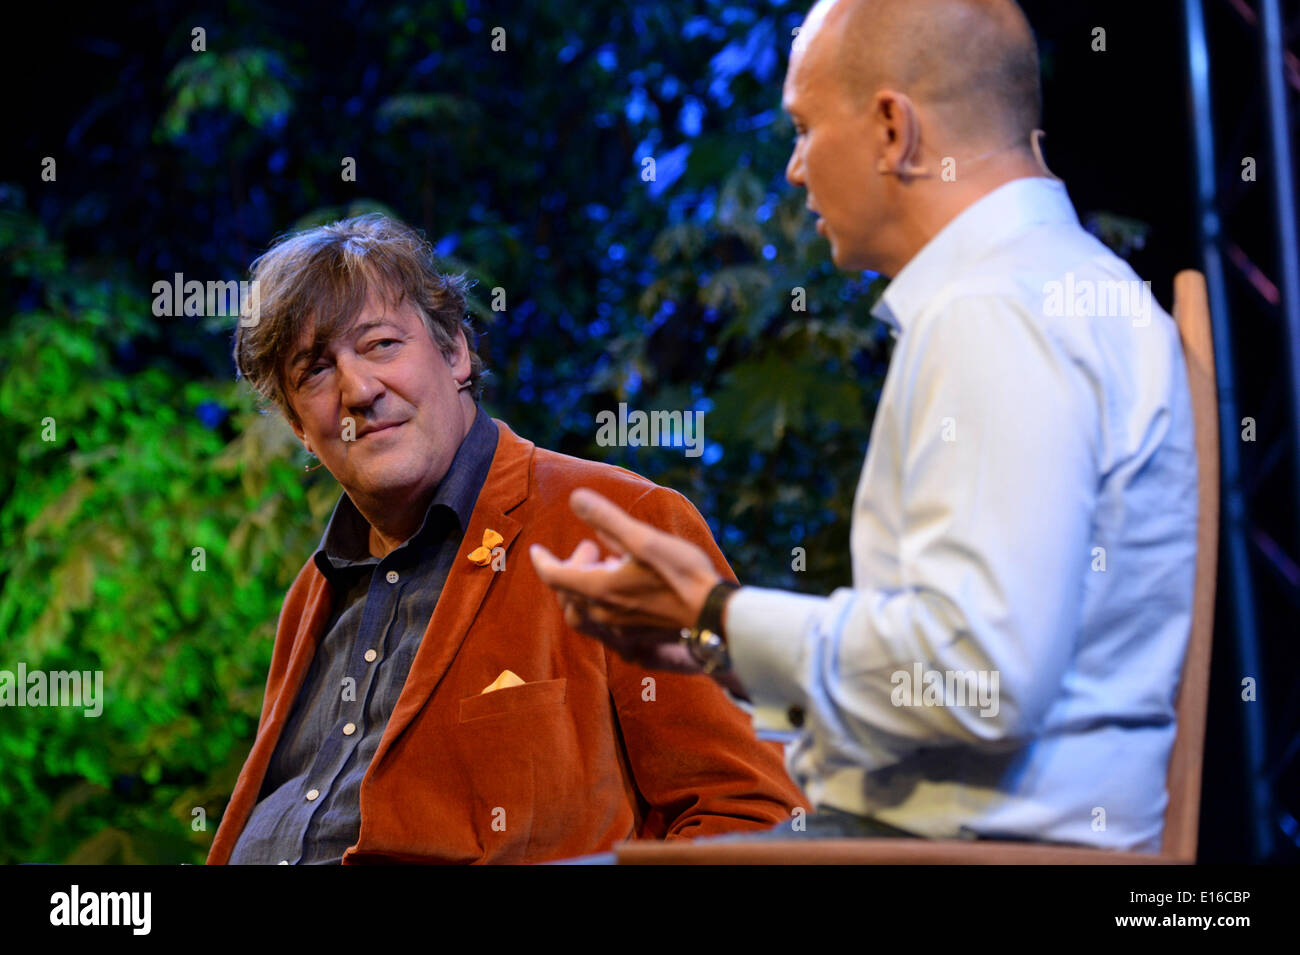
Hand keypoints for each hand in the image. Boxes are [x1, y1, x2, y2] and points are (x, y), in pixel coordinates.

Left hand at [529, 487, 723, 667]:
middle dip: (569, 567)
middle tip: (592, 547)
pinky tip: (622, 589)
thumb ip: (607, 519)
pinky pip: (603, 624)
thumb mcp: (644, 539)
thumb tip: (576, 498)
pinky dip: (599, 603)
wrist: (714, 617)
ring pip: (583, 611)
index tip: (536, 550)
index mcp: (600, 590)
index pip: (555, 576)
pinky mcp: (635, 639)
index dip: (541, 561)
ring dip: (584, 587)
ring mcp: (619, 631)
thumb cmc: (682, 575)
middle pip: (568, 593)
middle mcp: (604, 614)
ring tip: (607, 565)